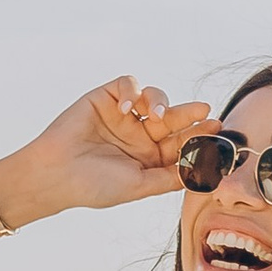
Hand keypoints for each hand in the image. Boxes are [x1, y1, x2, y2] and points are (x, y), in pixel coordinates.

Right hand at [0, 78, 216, 224]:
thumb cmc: (94, 186)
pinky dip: (131, 91)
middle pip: (172, 119)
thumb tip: (204, 174)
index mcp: (149, 157)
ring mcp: (123, 115)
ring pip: (153, 97)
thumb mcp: (138, 186)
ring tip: (154, 115)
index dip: (198, 136)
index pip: (180, 142)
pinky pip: (128, 84)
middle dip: (188, 115)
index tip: (216, 131)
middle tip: (204, 112)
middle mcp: (139, 134)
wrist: (55, 174)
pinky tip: (126, 108)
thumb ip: (170, 178)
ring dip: (160, 102)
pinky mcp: (106, 98)